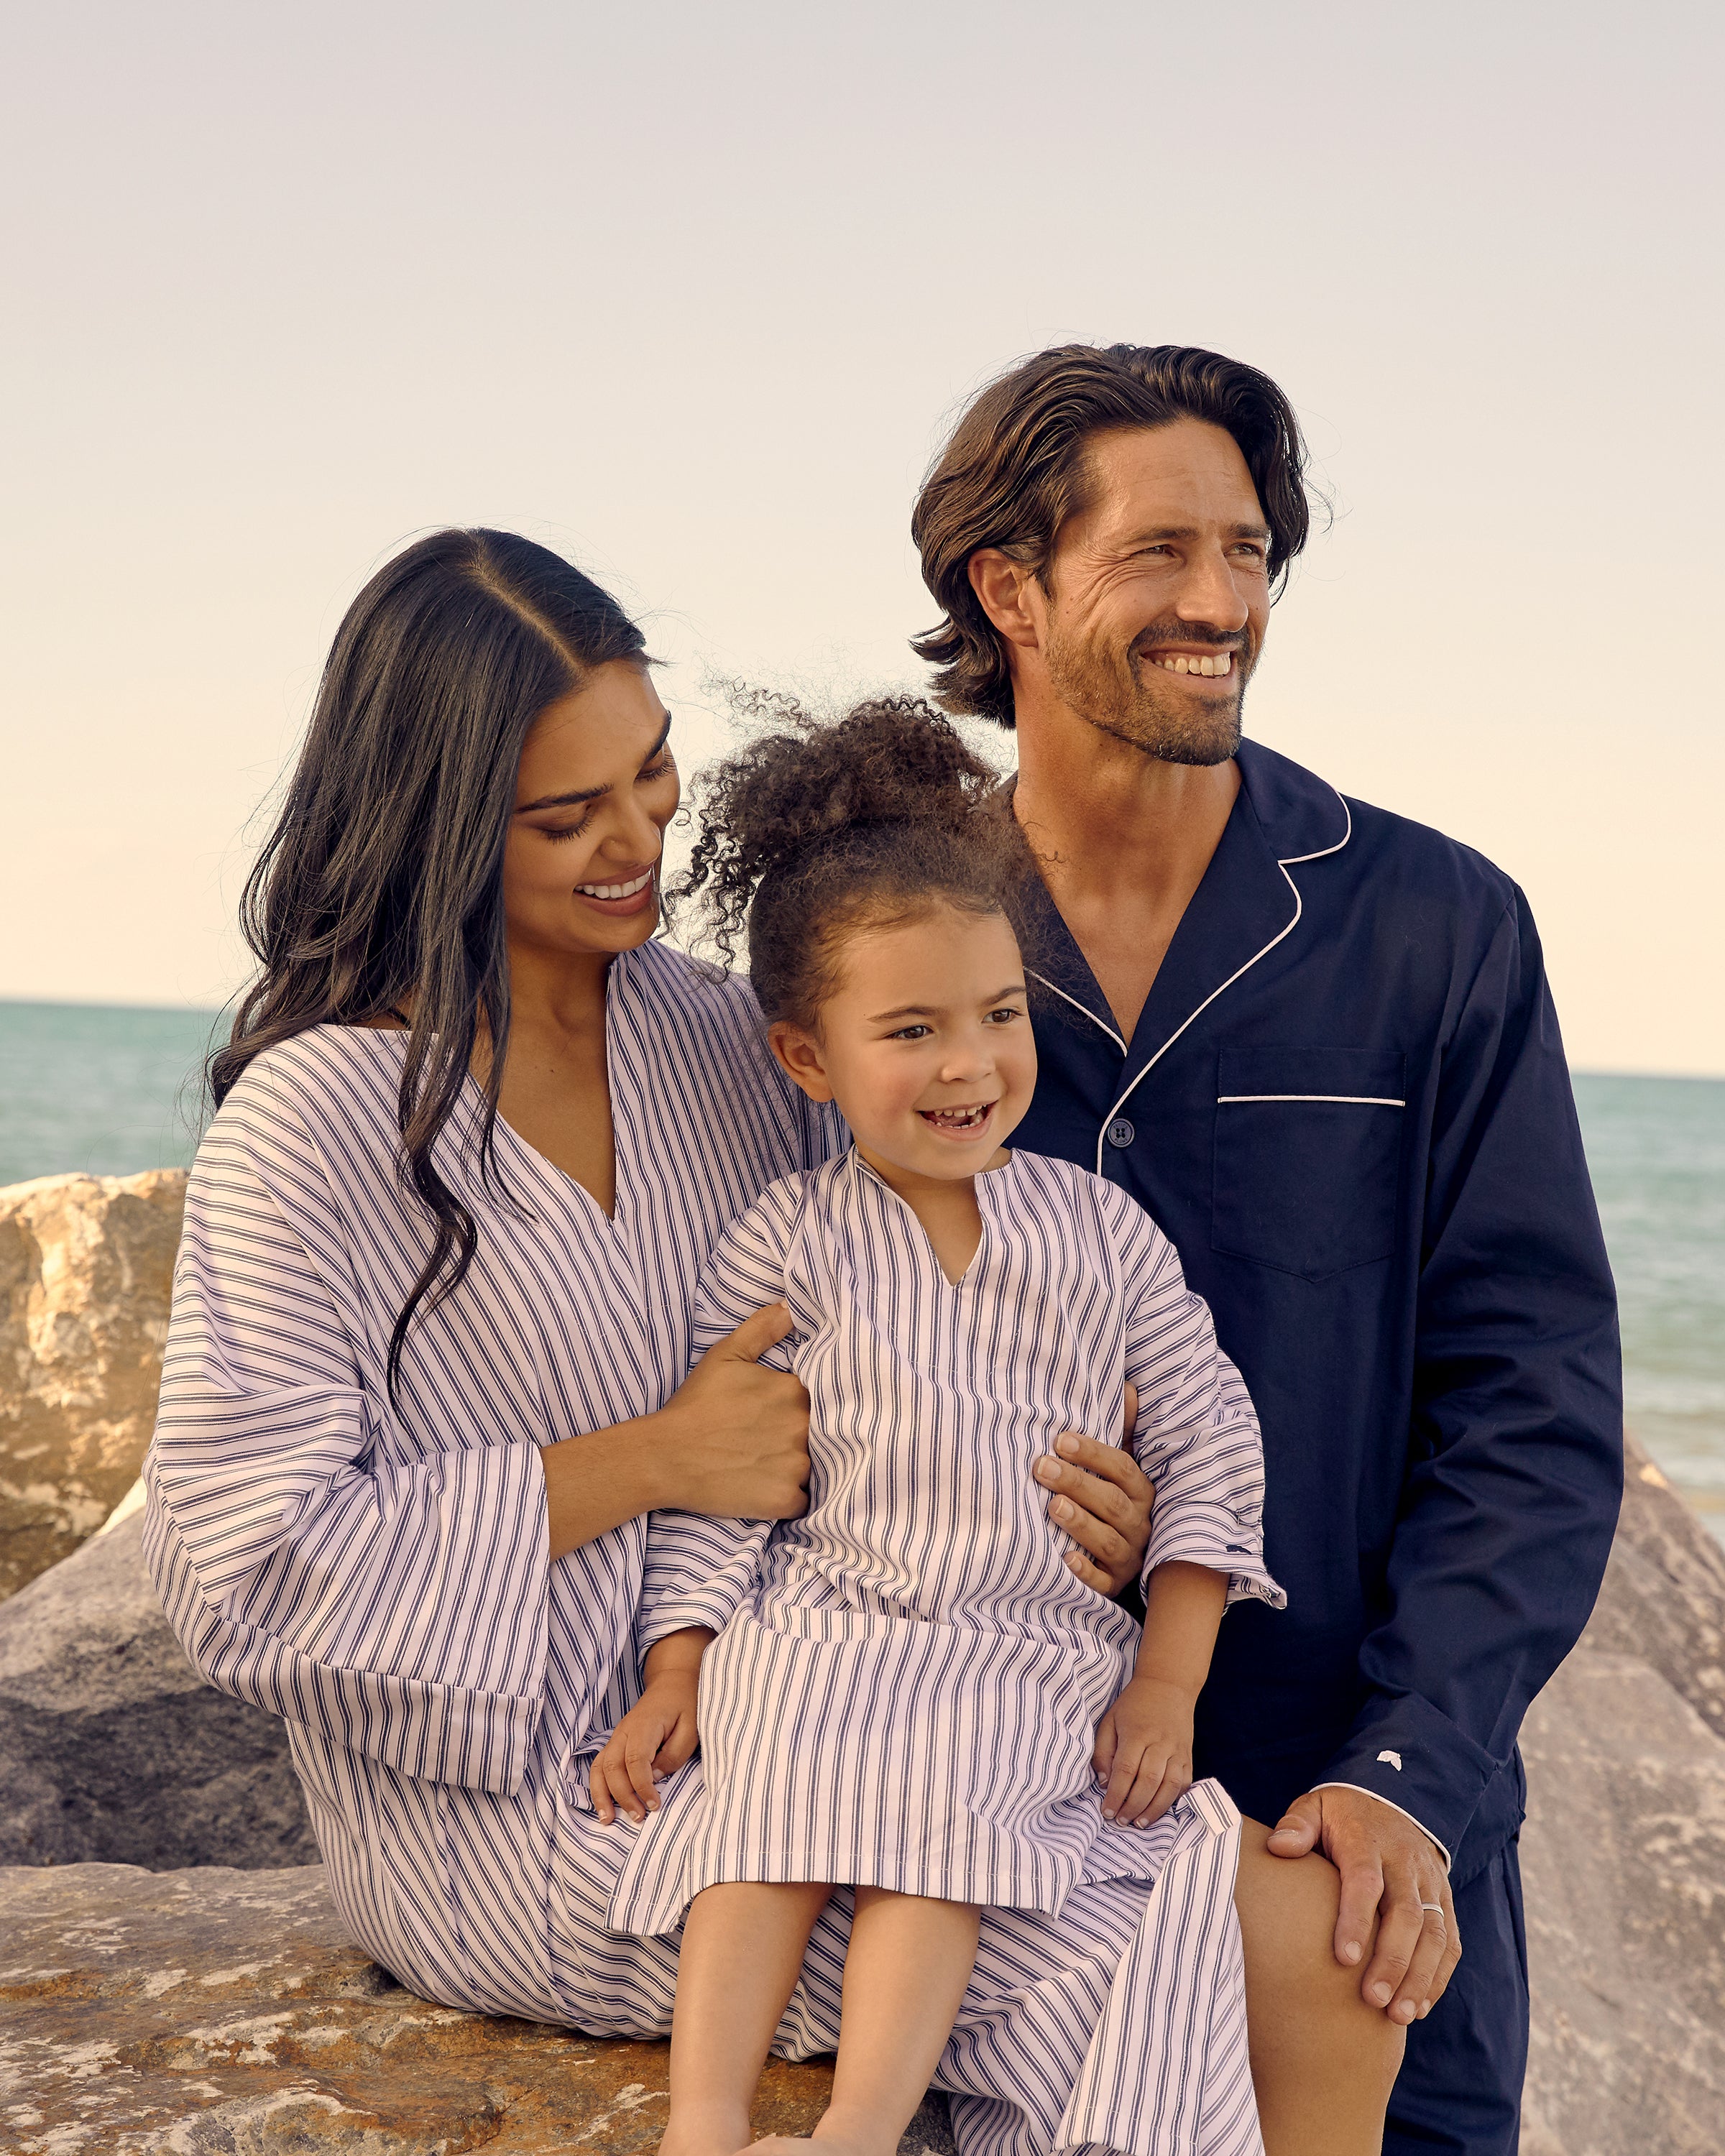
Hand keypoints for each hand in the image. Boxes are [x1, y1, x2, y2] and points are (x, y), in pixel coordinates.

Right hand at [590, 1670, 699, 1824]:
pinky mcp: (616, 1742)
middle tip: (638, 1818)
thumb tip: (654, 1777)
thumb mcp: (690, 1728)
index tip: (654, 1805)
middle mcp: (624, 1731)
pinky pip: (600, 1766)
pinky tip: (603, 1805)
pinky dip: (598, 1786)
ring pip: (600, 1767)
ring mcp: (617, 1736)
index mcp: (643, 1725)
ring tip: (607, 1820)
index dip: (642, 1786)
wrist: (672, 1683)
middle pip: (613, 1767)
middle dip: (623, 1796)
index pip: (636, 1760)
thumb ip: (673, 1754)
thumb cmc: (685, 1705)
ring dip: (601, 1795)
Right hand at [652, 1303, 810, 1519]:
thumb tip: (790, 1307)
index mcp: (794, 1390)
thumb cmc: (695, 1404)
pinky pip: (804, 1500)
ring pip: (816, 1468)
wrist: (665, 1455)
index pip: (820, 1399)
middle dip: (804, 1437)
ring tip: (767, 1465)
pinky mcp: (783, 1499)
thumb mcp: (726, 1355)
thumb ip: (763, 1328)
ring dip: (797, 1468)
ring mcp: (795, 1465)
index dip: (801, 1408)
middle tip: (770, 1441)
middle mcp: (802, 1426)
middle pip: (822, 1434)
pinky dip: (789, 1497)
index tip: (778, 1415)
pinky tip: (766, 1488)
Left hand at [1034, 1382, 1150, 1595]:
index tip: (1059, 1439)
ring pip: (1108, 1542)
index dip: (1092, 1453)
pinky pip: (1102, 1582)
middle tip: (1041, 1467)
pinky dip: (1085, 1572)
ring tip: (1051, 1506)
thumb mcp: (1121, 1466)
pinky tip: (1064, 1559)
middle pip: (1111, 1502)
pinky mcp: (1113, 1585)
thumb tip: (1129, 1387)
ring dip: (1080, 1523)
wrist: (1126, 1559)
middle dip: (1077, 1483)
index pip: (1122, 1468)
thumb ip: (1122, 1430)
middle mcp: (1139, 1524)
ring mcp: (1128, 1557)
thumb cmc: (1113, 1499)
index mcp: (1141, 1491)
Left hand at [1092, 1674, 1193, 1826]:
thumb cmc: (1133, 1705)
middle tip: (1120, 1821)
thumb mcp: (1110, 1720)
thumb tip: (1104, 1783)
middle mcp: (1159, 1743)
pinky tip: (1159, 1809)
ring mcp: (1177, 1750)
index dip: (1116, 1794)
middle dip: (1133, 1806)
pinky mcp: (1188, 1756)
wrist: (1168, 1685)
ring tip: (1139, 1823)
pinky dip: (1172, 1800)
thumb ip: (1103, 1752)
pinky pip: (1183, 1783)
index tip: (1106, 1811)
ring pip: (1169, 1786)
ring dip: (1154, 1809)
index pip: (1125, 1770)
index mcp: (1136, 1733)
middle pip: (1148, 1782)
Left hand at [1267, 1787, 1460, 2022]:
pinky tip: (1419, 2007)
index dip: (1357, 1919)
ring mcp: (1430, 1882)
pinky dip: (1438, 1976)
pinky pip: (1451, 1941)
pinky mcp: (1444, 1900)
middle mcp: (1405, 1862)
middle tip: (1374, 2000)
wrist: (1393, 1800)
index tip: (1343, 1959)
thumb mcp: (1315, 1808)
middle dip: (1393, 1960)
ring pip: (1435, 1933)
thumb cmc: (1341, 1817)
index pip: (1366, 1881)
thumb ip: (1297, 1826)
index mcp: (1368, 1840)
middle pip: (1407, 1914)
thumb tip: (1279, 1848)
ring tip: (1399, 2016)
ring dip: (1420, 1977)